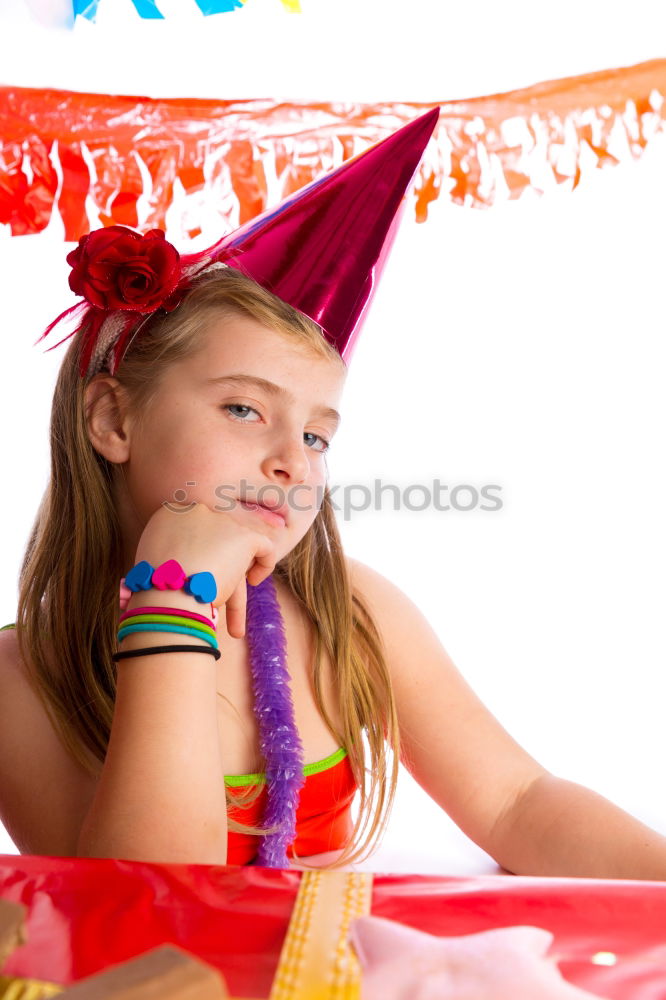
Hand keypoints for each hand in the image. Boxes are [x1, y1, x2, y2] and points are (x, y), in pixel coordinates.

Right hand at [134, 502, 277, 638]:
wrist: (168, 589)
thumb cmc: (155, 587)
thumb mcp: (153, 563)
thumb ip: (171, 557)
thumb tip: (185, 567)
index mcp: (170, 514)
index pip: (191, 530)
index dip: (197, 553)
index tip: (194, 573)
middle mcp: (197, 511)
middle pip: (214, 540)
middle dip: (216, 565)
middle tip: (215, 591)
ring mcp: (222, 521)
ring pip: (234, 549)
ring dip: (234, 580)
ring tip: (235, 617)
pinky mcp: (244, 536)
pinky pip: (264, 547)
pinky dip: (263, 564)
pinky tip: (253, 582)